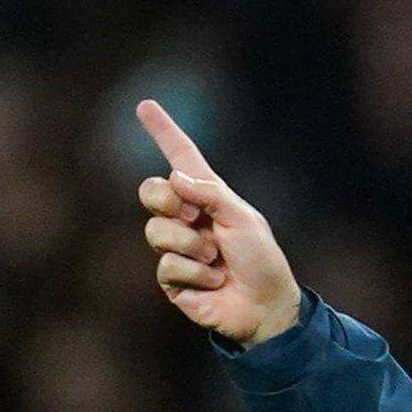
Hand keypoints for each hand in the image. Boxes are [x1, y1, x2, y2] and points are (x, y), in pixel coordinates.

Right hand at [133, 100, 301, 345]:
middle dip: (165, 199)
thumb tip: (174, 180)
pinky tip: (214, 281)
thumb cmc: (261, 259)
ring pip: (156, 231)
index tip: (145, 105)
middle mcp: (187, 217)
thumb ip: (210, 194)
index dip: (163, 131)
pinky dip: (196, 273)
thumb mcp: (242, 217)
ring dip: (191, 246)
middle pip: (151, 191)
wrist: (266, 306)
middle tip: (192, 216)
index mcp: (207, 196)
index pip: (180, 157)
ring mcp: (177, 248)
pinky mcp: (172, 279)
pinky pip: (168, 266)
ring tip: (215, 258)